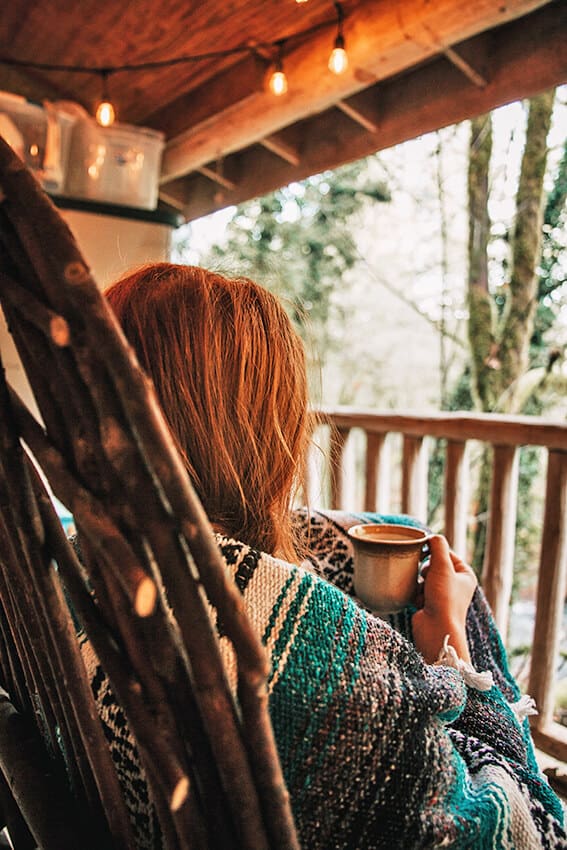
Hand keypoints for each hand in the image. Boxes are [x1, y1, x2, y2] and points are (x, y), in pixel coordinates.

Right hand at [411, 535, 476, 663]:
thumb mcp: (442, 566)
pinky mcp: (430, 605)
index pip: (446, 553)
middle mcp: (456, 585)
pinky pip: (418, 591)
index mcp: (465, 575)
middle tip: (425, 576)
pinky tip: (418, 602)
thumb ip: (438, 546)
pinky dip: (415, 594)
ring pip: (424, 578)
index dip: (434, 553)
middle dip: (425, 570)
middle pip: (433, 565)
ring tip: (422, 592)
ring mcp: (443, 596)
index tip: (423, 553)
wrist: (436, 630)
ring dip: (419, 583)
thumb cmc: (444, 599)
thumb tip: (432, 537)